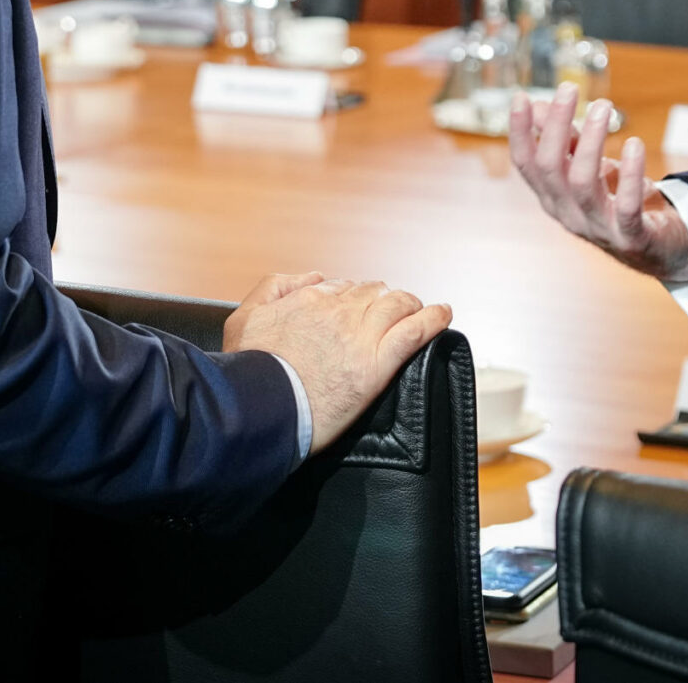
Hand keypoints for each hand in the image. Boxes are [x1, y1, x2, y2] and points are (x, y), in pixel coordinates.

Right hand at [223, 272, 451, 454]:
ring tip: (421, 308)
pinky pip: (414, 332)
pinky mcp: (376, 365)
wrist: (258, 409)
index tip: (359, 307)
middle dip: (384, 298)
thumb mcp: (243, 318)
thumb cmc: (247, 370)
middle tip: (392, 309)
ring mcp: (360, 337)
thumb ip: (274, 287)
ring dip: (411, 304)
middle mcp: (338, 312)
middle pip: (374, 293)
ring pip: (398, 305)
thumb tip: (314, 277)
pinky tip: (444, 314)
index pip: (343, 288)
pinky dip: (433, 319)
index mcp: (309, 300)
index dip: (354, 297)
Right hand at [508, 85, 687, 284]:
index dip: (519, 132)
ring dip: (592, 140)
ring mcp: (597, 228)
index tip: (521, 98)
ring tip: (603, 107)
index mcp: (553, 198)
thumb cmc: (620, 203)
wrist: (659, 251)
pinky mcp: (630, 237)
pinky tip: (634, 144)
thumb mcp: (591, 169)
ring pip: (582, 182)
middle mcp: (568, 214)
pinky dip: (630, 173)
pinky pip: (626, 205)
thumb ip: (568, 141)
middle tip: (570, 89)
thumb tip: (540, 106)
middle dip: (557, 125)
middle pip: (550, 168)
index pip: (526, 164)